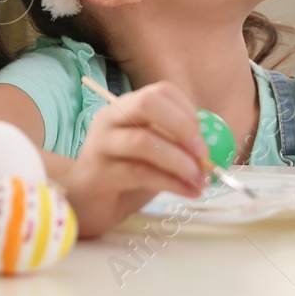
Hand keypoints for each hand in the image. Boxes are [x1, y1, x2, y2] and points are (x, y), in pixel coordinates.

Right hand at [60, 82, 210, 238]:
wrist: (84, 203)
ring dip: (179, 161)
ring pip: (144, 142)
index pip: (160, 91)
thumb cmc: (124, 174)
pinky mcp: (98, 173)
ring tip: (200, 179)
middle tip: (203, 153)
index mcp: (126, 106)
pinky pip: (139, 173)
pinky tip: (187, 191)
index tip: (203, 138)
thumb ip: (176, 146)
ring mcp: (101, 143)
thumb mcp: (153, 154)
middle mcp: (111, 118)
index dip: (187, 111)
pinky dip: (171, 183)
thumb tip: (210, 150)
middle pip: (147, 104)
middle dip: (182, 126)